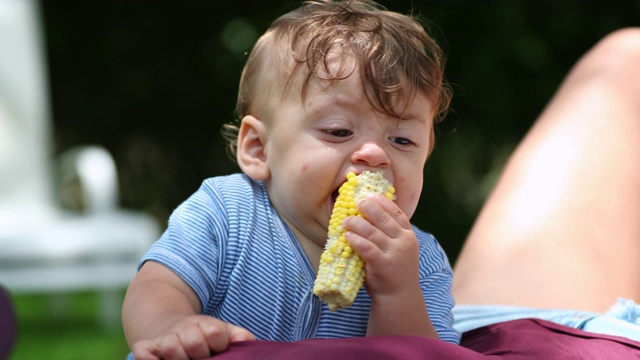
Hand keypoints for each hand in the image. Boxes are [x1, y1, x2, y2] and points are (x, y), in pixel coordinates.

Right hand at [131, 315, 255, 359]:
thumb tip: (247, 341)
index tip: (217, 347)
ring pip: (172, 349)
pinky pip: (144, 354)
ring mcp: (163, 340)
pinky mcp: (146, 348)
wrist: (169, 325)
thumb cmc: (201, 335)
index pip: (215, 333)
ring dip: (179, 359)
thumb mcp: (222, 331)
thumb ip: (237, 336)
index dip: (219, 343)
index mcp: (204, 325)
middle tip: (201, 357)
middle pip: (194, 343)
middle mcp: (182, 330)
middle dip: (200, 354)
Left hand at [343, 193, 420, 298]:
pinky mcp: (383, 264)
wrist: (398, 297)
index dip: (382, 202)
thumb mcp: (399, 249)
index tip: (370, 195)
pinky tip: (347, 236)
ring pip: (373, 232)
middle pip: (384, 219)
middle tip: (356, 203)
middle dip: (368, 208)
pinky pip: (367, 247)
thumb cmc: (394, 270)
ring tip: (346, 220)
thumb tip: (368, 214)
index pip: (397, 213)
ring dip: (357, 223)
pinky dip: (356, 240)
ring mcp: (395, 253)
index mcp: (408, 235)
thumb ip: (389, 234)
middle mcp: (404, 242)